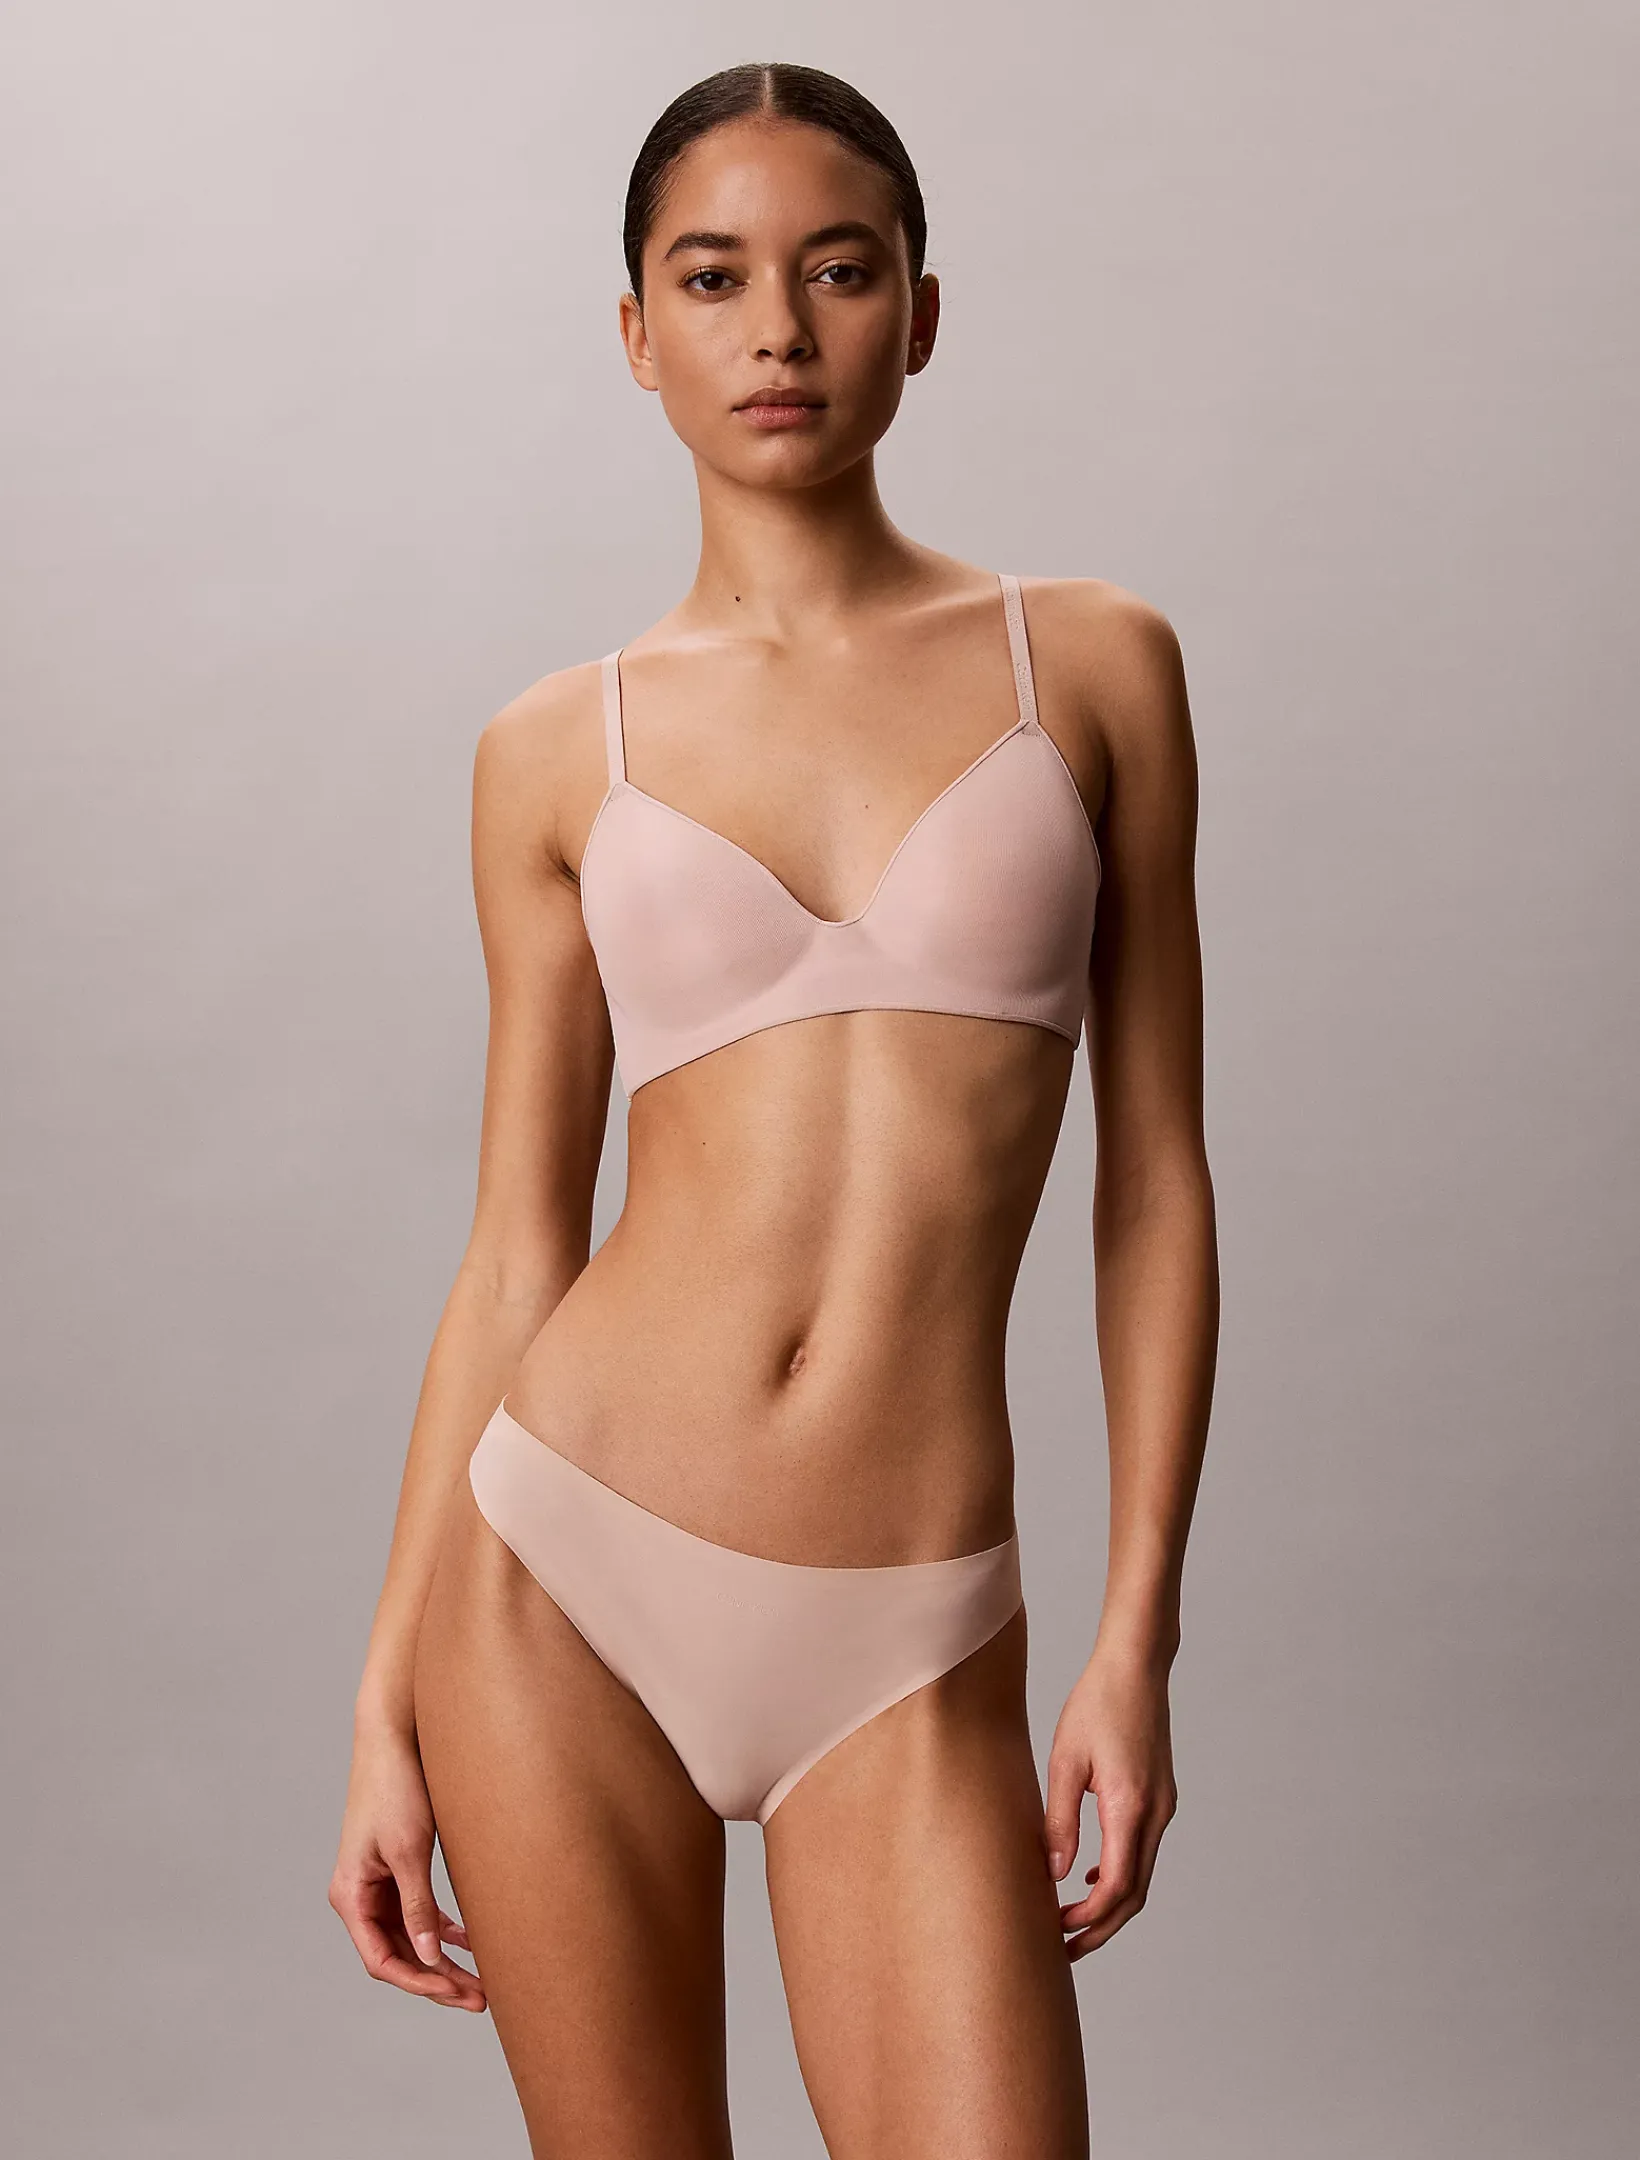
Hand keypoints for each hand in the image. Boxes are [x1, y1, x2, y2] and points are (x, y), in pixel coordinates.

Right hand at [329, 1719, 485, 2011]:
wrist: (395, 1734)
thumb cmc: (396, 1787)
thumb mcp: (409, 1849)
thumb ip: (417, 1904)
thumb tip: (432, 1957)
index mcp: (351, 1895)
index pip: (382, 1960)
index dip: (420, 1983)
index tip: (459, 1992)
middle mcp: (358, 1895)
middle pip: (399, 1955)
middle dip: (438, 1980)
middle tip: (482, 1999)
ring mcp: (376, 1883)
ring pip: (411, 1937)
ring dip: (443, 1959)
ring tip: (483, 1981)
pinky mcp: (396, 1867)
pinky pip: (418, 1912)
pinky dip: (443, 1928)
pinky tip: (472, 1941)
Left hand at [1043, 1647, 1177, 1960]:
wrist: (1137, 1666)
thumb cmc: (1097, 1704)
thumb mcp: (1066, 1760)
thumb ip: (1060, 1819)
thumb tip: (1056, 1874)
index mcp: (1131, 1806)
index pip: (1117, 1886)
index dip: (1089, 1918)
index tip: (1057, 1930)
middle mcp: (1156, 1813)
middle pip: (1134, 1894)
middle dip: (1101, 1927)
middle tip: (1063, 1950)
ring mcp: (1164, 1807)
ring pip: (1142, 1876)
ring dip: (1111, 1905)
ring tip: (1071, 1919)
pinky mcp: (1161, 1797)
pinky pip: (1144, 1851)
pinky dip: (1121, 1874)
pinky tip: (1091, 1874)